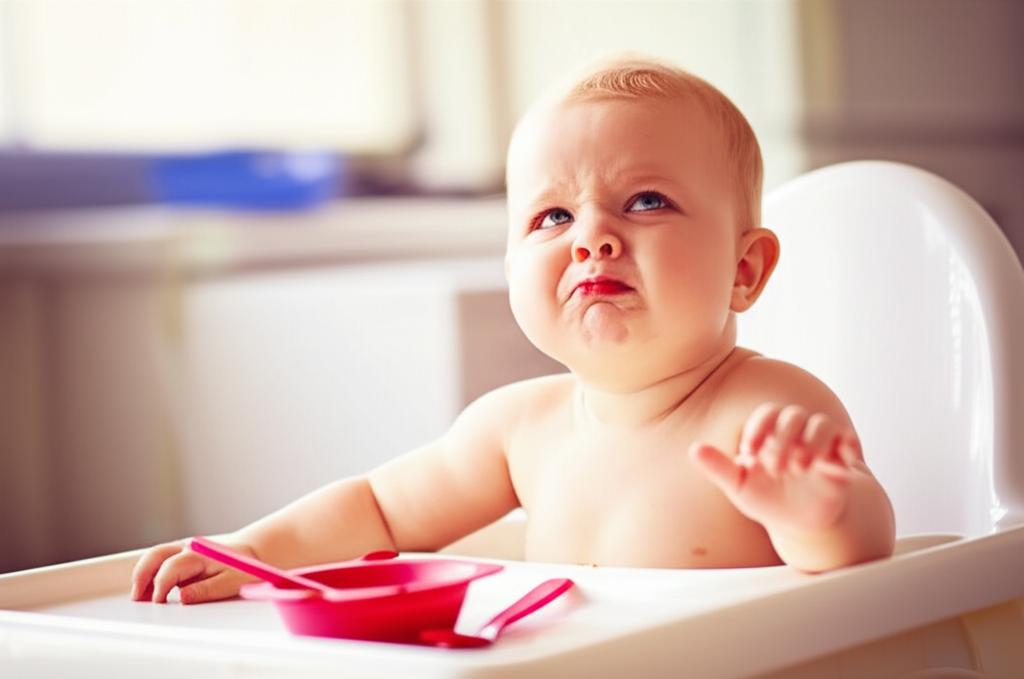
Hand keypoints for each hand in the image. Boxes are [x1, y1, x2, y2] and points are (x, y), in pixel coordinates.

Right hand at [130, 538, 256, 604]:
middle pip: (155, 555)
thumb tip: (182, 598)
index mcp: (199, 554)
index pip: (171, 568)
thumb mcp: (231, 582)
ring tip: (138, 597)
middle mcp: (187, 547)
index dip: (160, 586)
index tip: (157, 603)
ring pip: (154, 555)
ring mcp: (183, 548)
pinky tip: (148, 589)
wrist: (251, 552)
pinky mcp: (181, 552)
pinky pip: (159, 558)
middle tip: (136, 599)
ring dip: (142, 574)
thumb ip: (206, 590)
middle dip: (141, 576)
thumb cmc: (243, 568)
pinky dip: (149, 571)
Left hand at [689, 403, 863, 535]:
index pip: (767, 414)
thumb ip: (718, 467)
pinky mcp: (842, 460)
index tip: (751, 452)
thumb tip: (694, 448)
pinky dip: (847, 445)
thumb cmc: (767, 500)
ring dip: (812, 441)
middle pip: (794, 415)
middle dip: (784, 438)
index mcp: (770, 436)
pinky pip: (850, 440)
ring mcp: (820, 446)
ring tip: (800, 468)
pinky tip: (837, 464)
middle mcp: (795, 435)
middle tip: (776, 467)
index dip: (760, 428)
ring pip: (821, 423)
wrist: (800, 523)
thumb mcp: (739, 487)